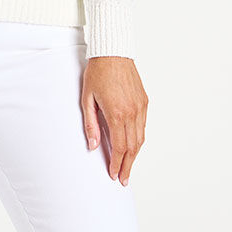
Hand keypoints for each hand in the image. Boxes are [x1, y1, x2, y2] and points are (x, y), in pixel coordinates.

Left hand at [80, 56, 146, 183]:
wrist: (113, 52)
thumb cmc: (97, 73)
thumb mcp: (87, 99)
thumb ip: (91, 124)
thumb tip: (94, 146)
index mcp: (117, 113)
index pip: (120, 147)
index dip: (117, 164)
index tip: (114, 175)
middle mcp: (132, 112)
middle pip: (133, 147)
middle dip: (128, 165)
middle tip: (123, 179)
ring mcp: (140, 107)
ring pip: (141, 138)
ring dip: (135, 155)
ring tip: (128, 168)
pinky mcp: (144, 101)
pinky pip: (143, 126)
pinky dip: (139, 139)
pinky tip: (133, 146)